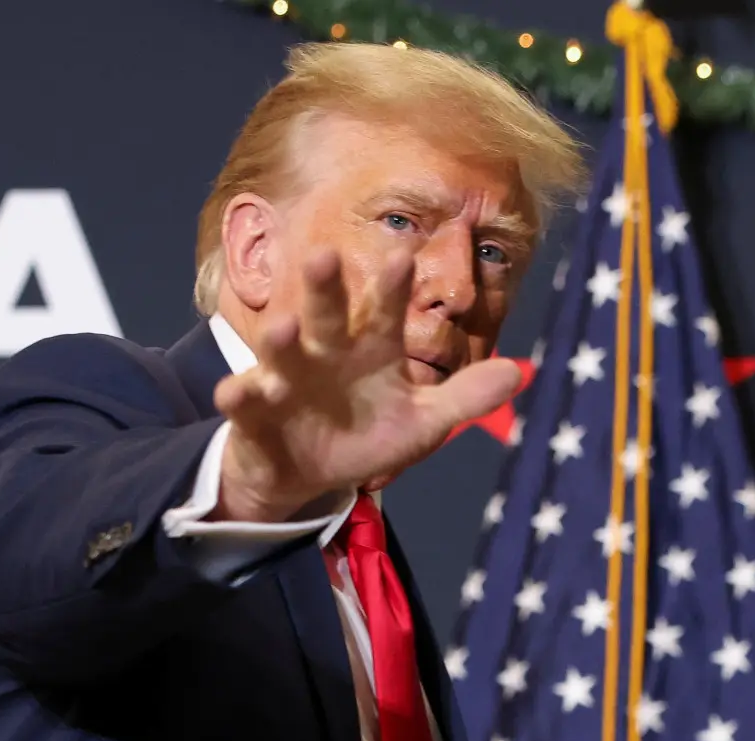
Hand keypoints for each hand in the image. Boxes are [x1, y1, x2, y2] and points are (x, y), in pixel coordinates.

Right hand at [212, 247, 521, 521]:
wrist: (306, 472)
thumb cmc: (365, 435)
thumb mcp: (421, 423)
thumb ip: (464, 398)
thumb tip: (519, 373)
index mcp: (369, 350)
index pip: (385, 313)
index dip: (393, 289)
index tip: (404, 257)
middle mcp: (326, 354)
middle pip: (327, 314)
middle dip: (325, 288)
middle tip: (325, 255)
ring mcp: (288, 380)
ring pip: (283, 353)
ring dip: (281, 340)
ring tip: (285, 326)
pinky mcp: (256, 414)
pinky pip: (246, 402)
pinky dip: (242, 396)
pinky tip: (235, 392)